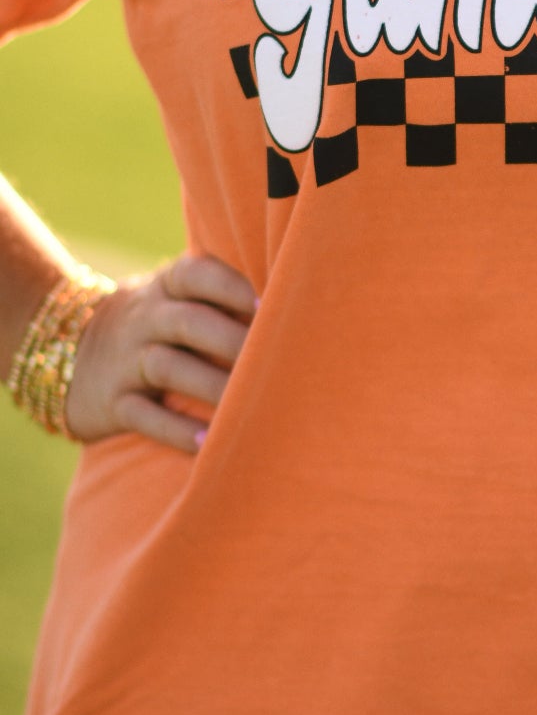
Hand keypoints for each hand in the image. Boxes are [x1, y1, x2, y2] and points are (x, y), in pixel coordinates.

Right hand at [64, 253, 256, 452]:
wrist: (59, 350)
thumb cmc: (153, 324)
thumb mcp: (172, 299)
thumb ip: (219, 299)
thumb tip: (299, 311)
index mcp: (165, 287)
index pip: (195, 272)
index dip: (230, 286)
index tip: (267, 307)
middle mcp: (144, 319)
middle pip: (188, 321)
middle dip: (232, 341)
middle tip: (274, 362)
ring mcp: (124, 360)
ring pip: (167, 367)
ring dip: (211, 386)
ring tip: (247, 405)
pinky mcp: (110, 402)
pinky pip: (141, 414)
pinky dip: (174, 429)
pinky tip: (207, 441)